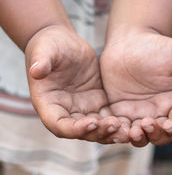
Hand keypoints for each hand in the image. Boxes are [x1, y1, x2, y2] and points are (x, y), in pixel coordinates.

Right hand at [25, 25, 122, 142]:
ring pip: (96, 128)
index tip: (92, 122)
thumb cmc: (49, 45)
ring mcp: (82, 108)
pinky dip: (118, 122)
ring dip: (110, 131)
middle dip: (98, 132)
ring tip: (127, 129)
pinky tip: (132, 122)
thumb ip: (41, 62)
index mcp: (48, 104)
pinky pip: (107, 116)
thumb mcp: (45, 51)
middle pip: (81, 132)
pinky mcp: (96, 101)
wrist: (63, 41)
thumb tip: (36, 71)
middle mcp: (65, 111)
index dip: (74, 129)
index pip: (59, 125)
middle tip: (115, 125)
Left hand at [100, 27, 171, 146]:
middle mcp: (160, 111)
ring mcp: (140, 114)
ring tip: (131, 129)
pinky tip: (112, 126)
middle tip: (145, 124)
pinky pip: (120, 129)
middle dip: (156, 135)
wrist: (128, 41)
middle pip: (162, 135)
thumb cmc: (156, 46)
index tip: (169, 125)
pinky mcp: (121, 113)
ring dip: (137, 138)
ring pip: (141, 137)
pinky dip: (118, 133)